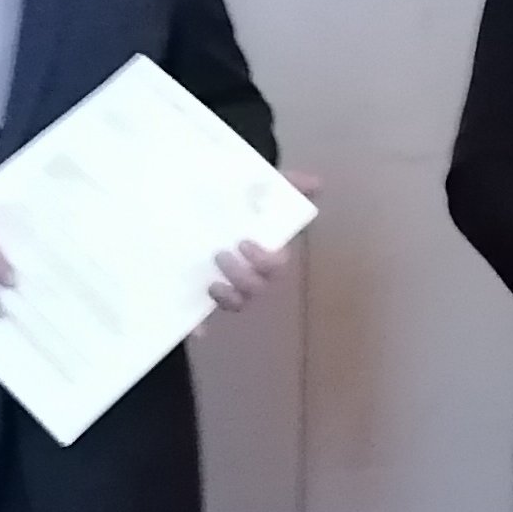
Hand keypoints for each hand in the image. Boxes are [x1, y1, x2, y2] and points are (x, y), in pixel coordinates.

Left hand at [208, 169, 321, 311]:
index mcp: (265, 252)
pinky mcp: (201, 298)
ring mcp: (226, 287)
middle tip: (221, 255)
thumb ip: (287, 185)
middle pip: (257, 288)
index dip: (264, 261)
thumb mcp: (258, 188)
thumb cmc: (234, 204)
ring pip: (238, 305)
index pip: (275, 266)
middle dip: (243, 276)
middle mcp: (250, 273)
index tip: (245, 243)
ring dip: (229, 298)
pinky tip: (197, 324)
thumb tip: (317, 183)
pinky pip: (203, 322)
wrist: (195, 208)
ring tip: (212, 280)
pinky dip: (200, 327)